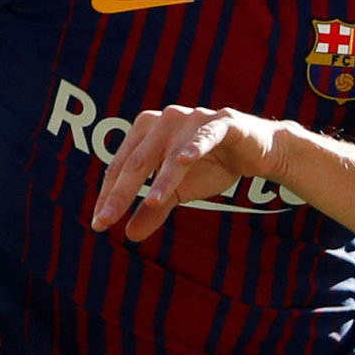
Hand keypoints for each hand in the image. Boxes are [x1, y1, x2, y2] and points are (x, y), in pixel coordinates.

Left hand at [91, 105, 279, 242]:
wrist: (255, 150)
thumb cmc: (211, 164)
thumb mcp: (178, 191)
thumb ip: (153, 210)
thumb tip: (129, 235)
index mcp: (146, 132)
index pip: (121, 167)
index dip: (109, 195)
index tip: (99, 223)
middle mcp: (164, 121)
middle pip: (137, 161)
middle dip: (121, 193)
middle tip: (107, 220)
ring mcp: (192, 119)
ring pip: (170, 153)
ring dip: (161, 178)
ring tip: (152, 202)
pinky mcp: (223, 123)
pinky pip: (206, 136)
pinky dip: (195, 147)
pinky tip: (184, 160)